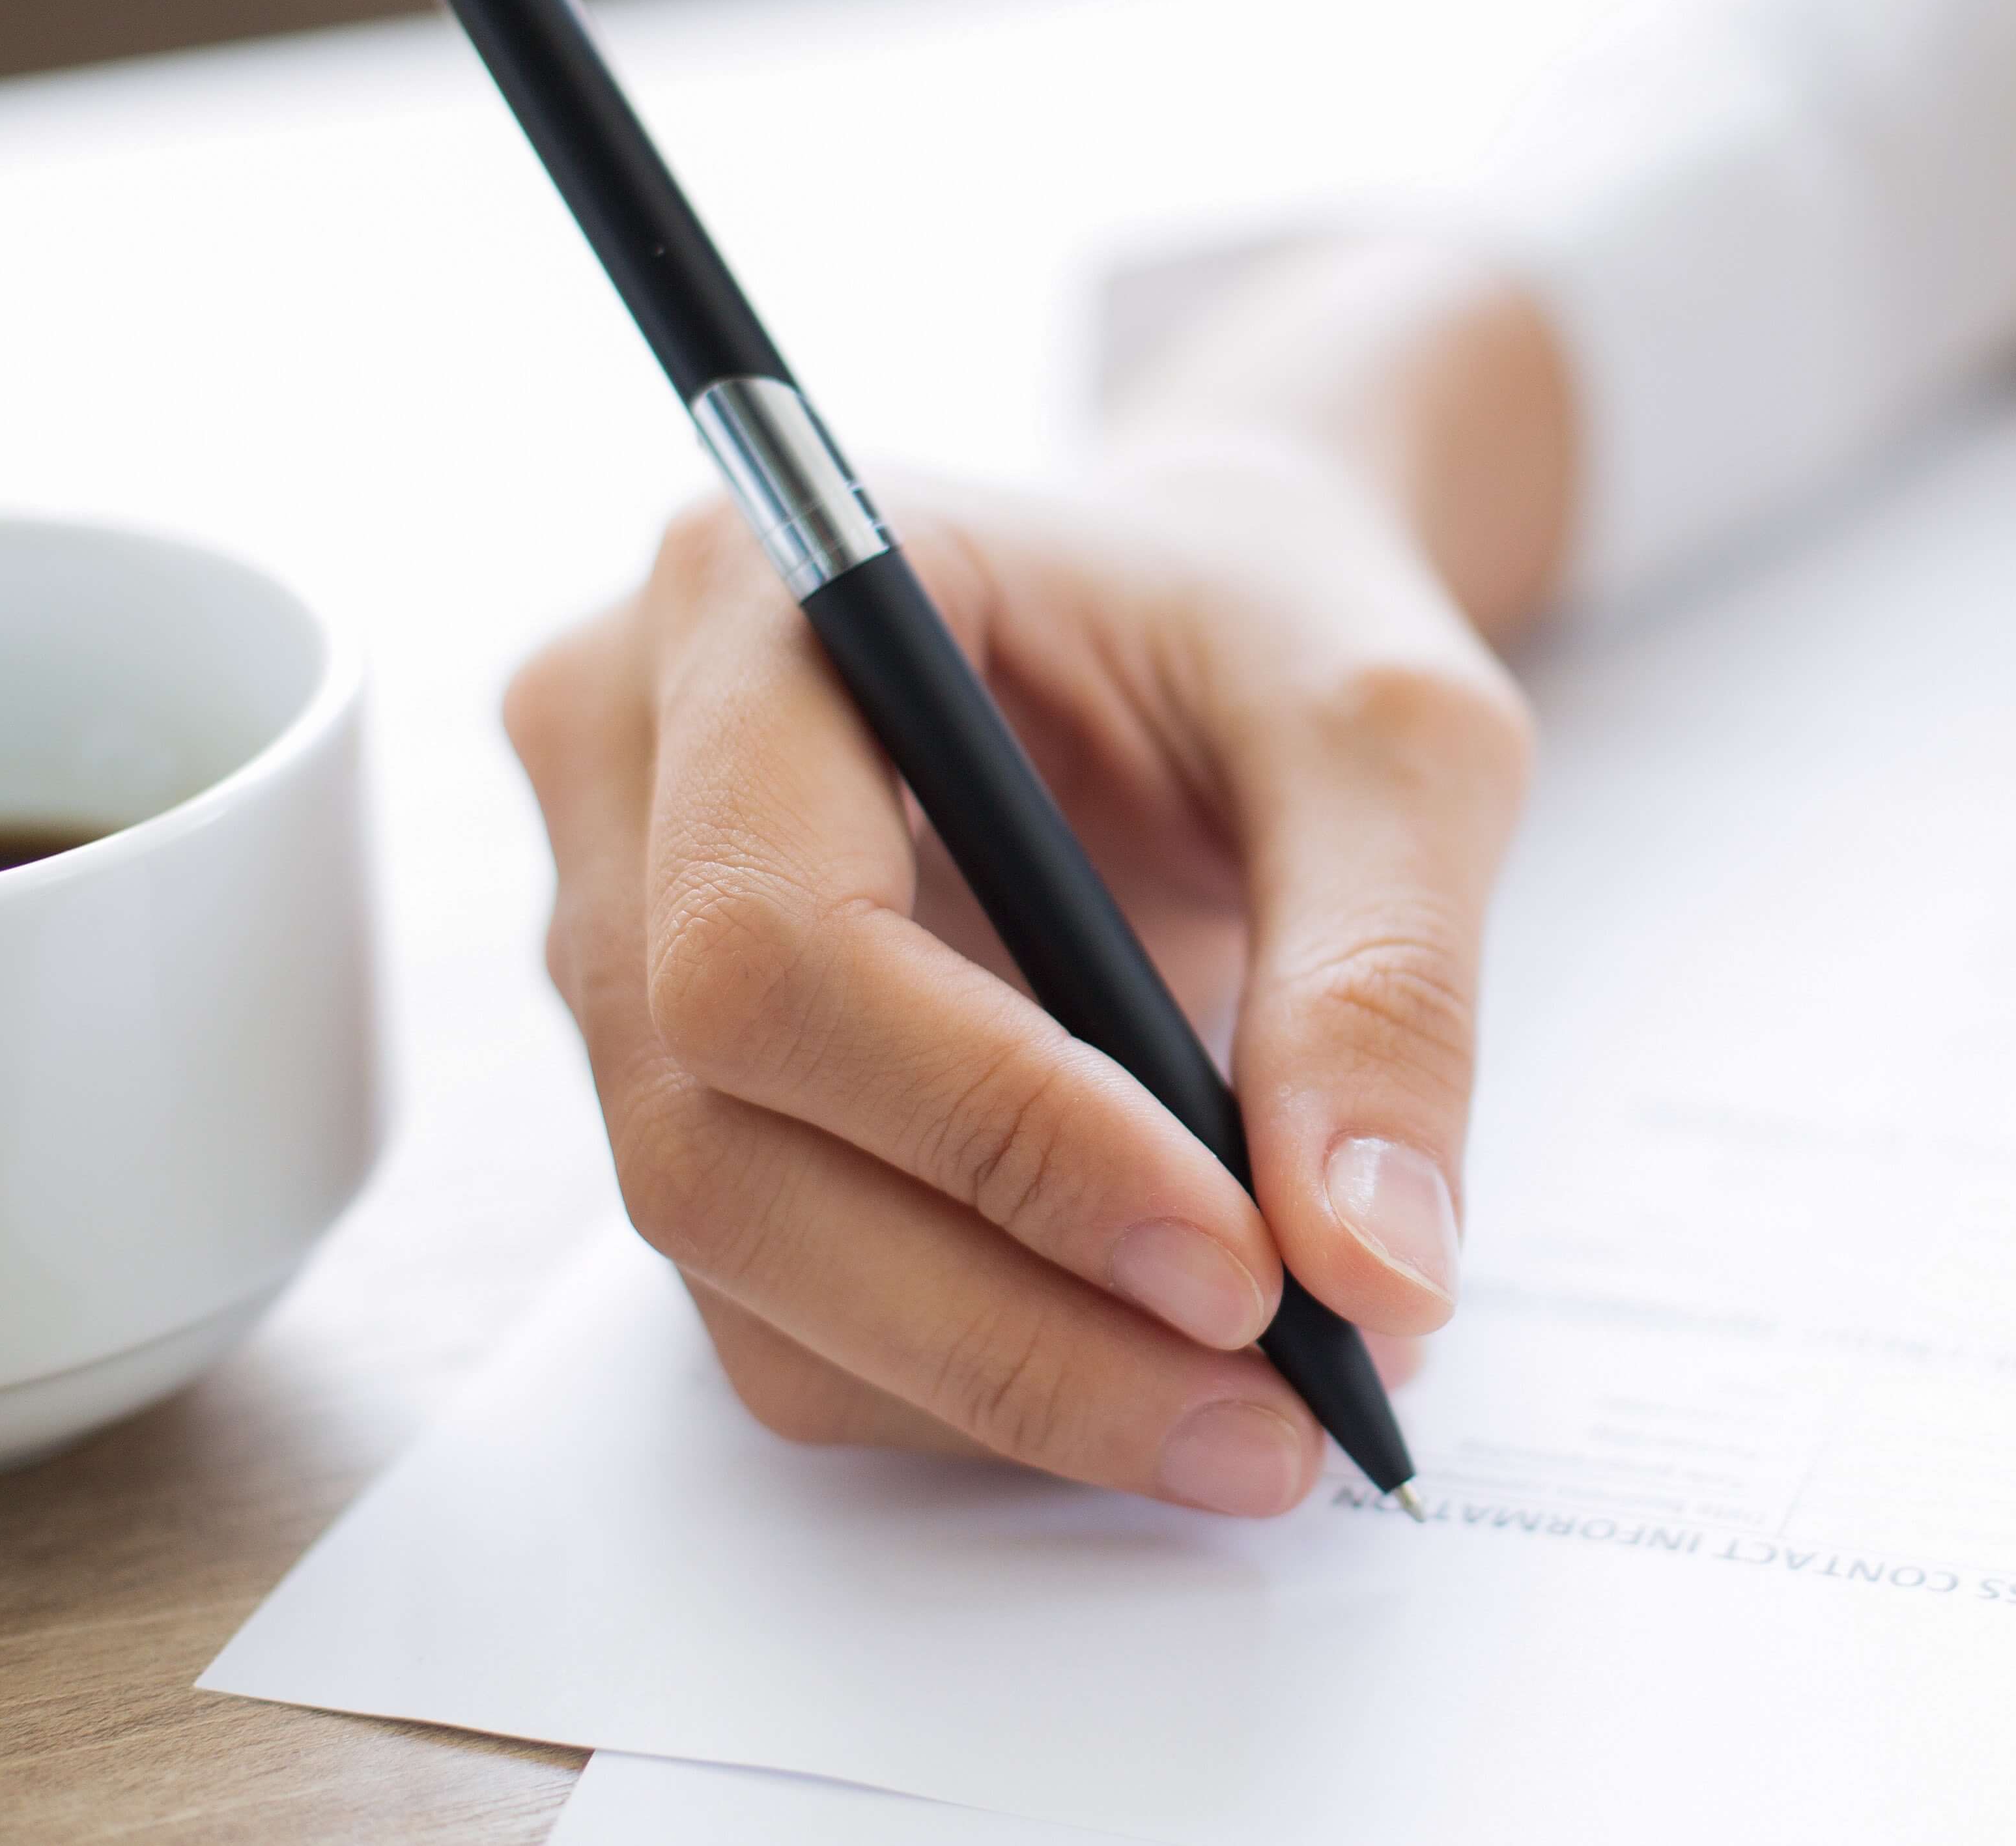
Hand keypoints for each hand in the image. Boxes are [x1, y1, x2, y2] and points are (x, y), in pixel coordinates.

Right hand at [505, 438, 1529, 1511]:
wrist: (1204, 633)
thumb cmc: (1272, 632)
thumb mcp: (1399, 741)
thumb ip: (1386, 982)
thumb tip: (1370, 1271)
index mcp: (754, 592)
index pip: (775, 931)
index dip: (992, 1131)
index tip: (1236, 1263)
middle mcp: (623, 760)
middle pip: (719, 1133)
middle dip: (1006, 1317)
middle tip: (1274, 1415)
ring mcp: (616, 933)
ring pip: (734, 1256)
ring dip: (997, 1384)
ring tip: (1252, 1423)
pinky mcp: (676, 1081)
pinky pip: (770, 1305)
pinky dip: (966, 1385)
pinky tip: (1151, 1383)